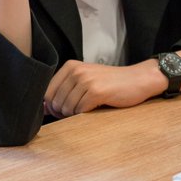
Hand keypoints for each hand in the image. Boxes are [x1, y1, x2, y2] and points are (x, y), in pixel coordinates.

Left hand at [44, 59, 164, 117]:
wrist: (137, 79)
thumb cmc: (110, 83)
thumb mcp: (85, 80)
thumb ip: (64, 91)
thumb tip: (43, 108)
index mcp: (70, 66)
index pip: (47, 92)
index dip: (52, 106)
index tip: (63, 110)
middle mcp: (76, 71)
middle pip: (55, 102)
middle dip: (63, 113)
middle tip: (78, 111)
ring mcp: (86, 80)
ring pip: (66, 108)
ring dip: (75, 114)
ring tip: (88, 108)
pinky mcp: (96, 91)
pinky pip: (80, 111)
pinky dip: (85, 114)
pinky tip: (96, 106)